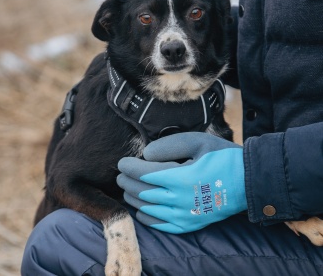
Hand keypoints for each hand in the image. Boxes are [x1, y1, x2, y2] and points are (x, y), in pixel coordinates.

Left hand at [117, 132, 246, 232]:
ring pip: (149, 210)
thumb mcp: (197, 141)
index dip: (129, 168)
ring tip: (127, 190)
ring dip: (133, 199)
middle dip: (127, 183)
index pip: (144, 174)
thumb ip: (169, 145)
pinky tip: (142, 211)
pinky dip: (147, 218)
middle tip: (119, 175)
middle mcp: (180, 200)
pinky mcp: (191, 224)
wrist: (248, 181)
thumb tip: (146, 154)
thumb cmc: (222, 157)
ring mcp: (185, 216)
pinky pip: (162, 226)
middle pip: (142, 193)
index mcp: (181, 178)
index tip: (121, 162)